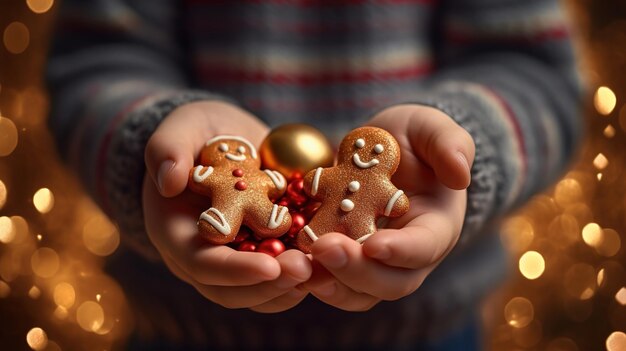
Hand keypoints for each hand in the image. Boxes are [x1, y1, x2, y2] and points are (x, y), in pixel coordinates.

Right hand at [142, 101, 310, 311]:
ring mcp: (236, 257)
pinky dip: (307, 274)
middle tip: (307, 270)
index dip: (235, 271)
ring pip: (261, 292)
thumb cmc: (197, 132)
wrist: (224, 140)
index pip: (201, 264)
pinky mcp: (264, 251)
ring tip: (326, 272)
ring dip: (293, 286)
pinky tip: (334, 262)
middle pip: (233, 291)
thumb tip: (169, 180)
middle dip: (271, 286)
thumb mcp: (181, 128)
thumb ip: (167, 148)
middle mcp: (206, 254)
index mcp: (177, 232)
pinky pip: (283, 275)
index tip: (270, 266)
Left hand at [303, 104, 474, 310]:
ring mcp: (377, 264)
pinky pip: (332, 282)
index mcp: (436, 225)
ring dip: (330, 283)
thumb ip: (450, 143)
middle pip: (391, 282)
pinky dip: (310, 278)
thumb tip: (461, 174)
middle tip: (324, 248)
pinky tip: (287, 263)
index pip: (425, 247)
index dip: (402, 250)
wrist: (384, 152)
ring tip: (299, 265)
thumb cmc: (412, 139)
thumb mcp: (431, 128)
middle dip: (357, 271)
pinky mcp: (348, 262)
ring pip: (359, 293)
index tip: (374, 244)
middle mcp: (409, 255)